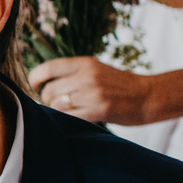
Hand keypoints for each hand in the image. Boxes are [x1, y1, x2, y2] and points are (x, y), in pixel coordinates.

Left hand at [27, 56, 152, 124]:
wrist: (149, 96)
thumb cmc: (120, 85)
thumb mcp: (97, 69)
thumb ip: (73, 73)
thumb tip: (44, 83)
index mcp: (86, 63)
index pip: (48, 67)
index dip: (35, 78)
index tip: (33, 85)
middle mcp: (88, 76)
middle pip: (49, 91)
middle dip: (47, 99)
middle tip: (54, 102)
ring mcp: (93, 94)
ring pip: (57, 105)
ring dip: (57, 110)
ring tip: (67, 110)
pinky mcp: (100, 111)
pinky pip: (70, 117)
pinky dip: (67, 119)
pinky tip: (73, 118)